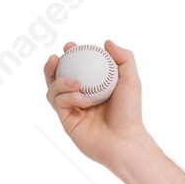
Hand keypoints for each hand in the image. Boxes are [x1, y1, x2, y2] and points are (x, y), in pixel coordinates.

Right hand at [44, 40, 143, 168]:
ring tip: (76, 82)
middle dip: (53, 65)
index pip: (76, 68)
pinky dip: (69, 97)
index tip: (71, 46)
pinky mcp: (66, 121)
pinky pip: (59, 103)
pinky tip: (83, 98)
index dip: (70, 55)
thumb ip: (124, 58)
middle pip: (57, 78)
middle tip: (58, 57)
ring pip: (53, 89)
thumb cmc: (130, 113)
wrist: (125, 141)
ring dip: (60, 81)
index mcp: (93, 87)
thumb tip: (106, 42)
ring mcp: (72, 110)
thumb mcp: (131, 81)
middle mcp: (79, 97)